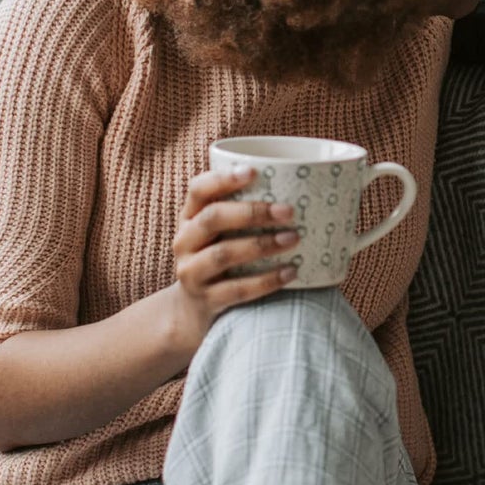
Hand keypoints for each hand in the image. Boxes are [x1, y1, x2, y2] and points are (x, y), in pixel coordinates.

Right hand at [166, 168, 299, 352]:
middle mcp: (184, 243)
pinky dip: (266, 280)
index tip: (254, 172)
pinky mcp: (206, 302)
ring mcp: (191, 273)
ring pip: (222, 254)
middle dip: (252, 212)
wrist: (192, 312)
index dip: (223, 179)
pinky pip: (236, 290)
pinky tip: (291, 272)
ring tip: (293, 238)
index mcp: (189, 218)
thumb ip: (243, 215)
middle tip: (289, 211)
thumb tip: (300, 192)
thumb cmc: (219, 263)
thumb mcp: (220, 235)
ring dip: (261, 245)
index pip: (198, 190)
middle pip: (212, 219)